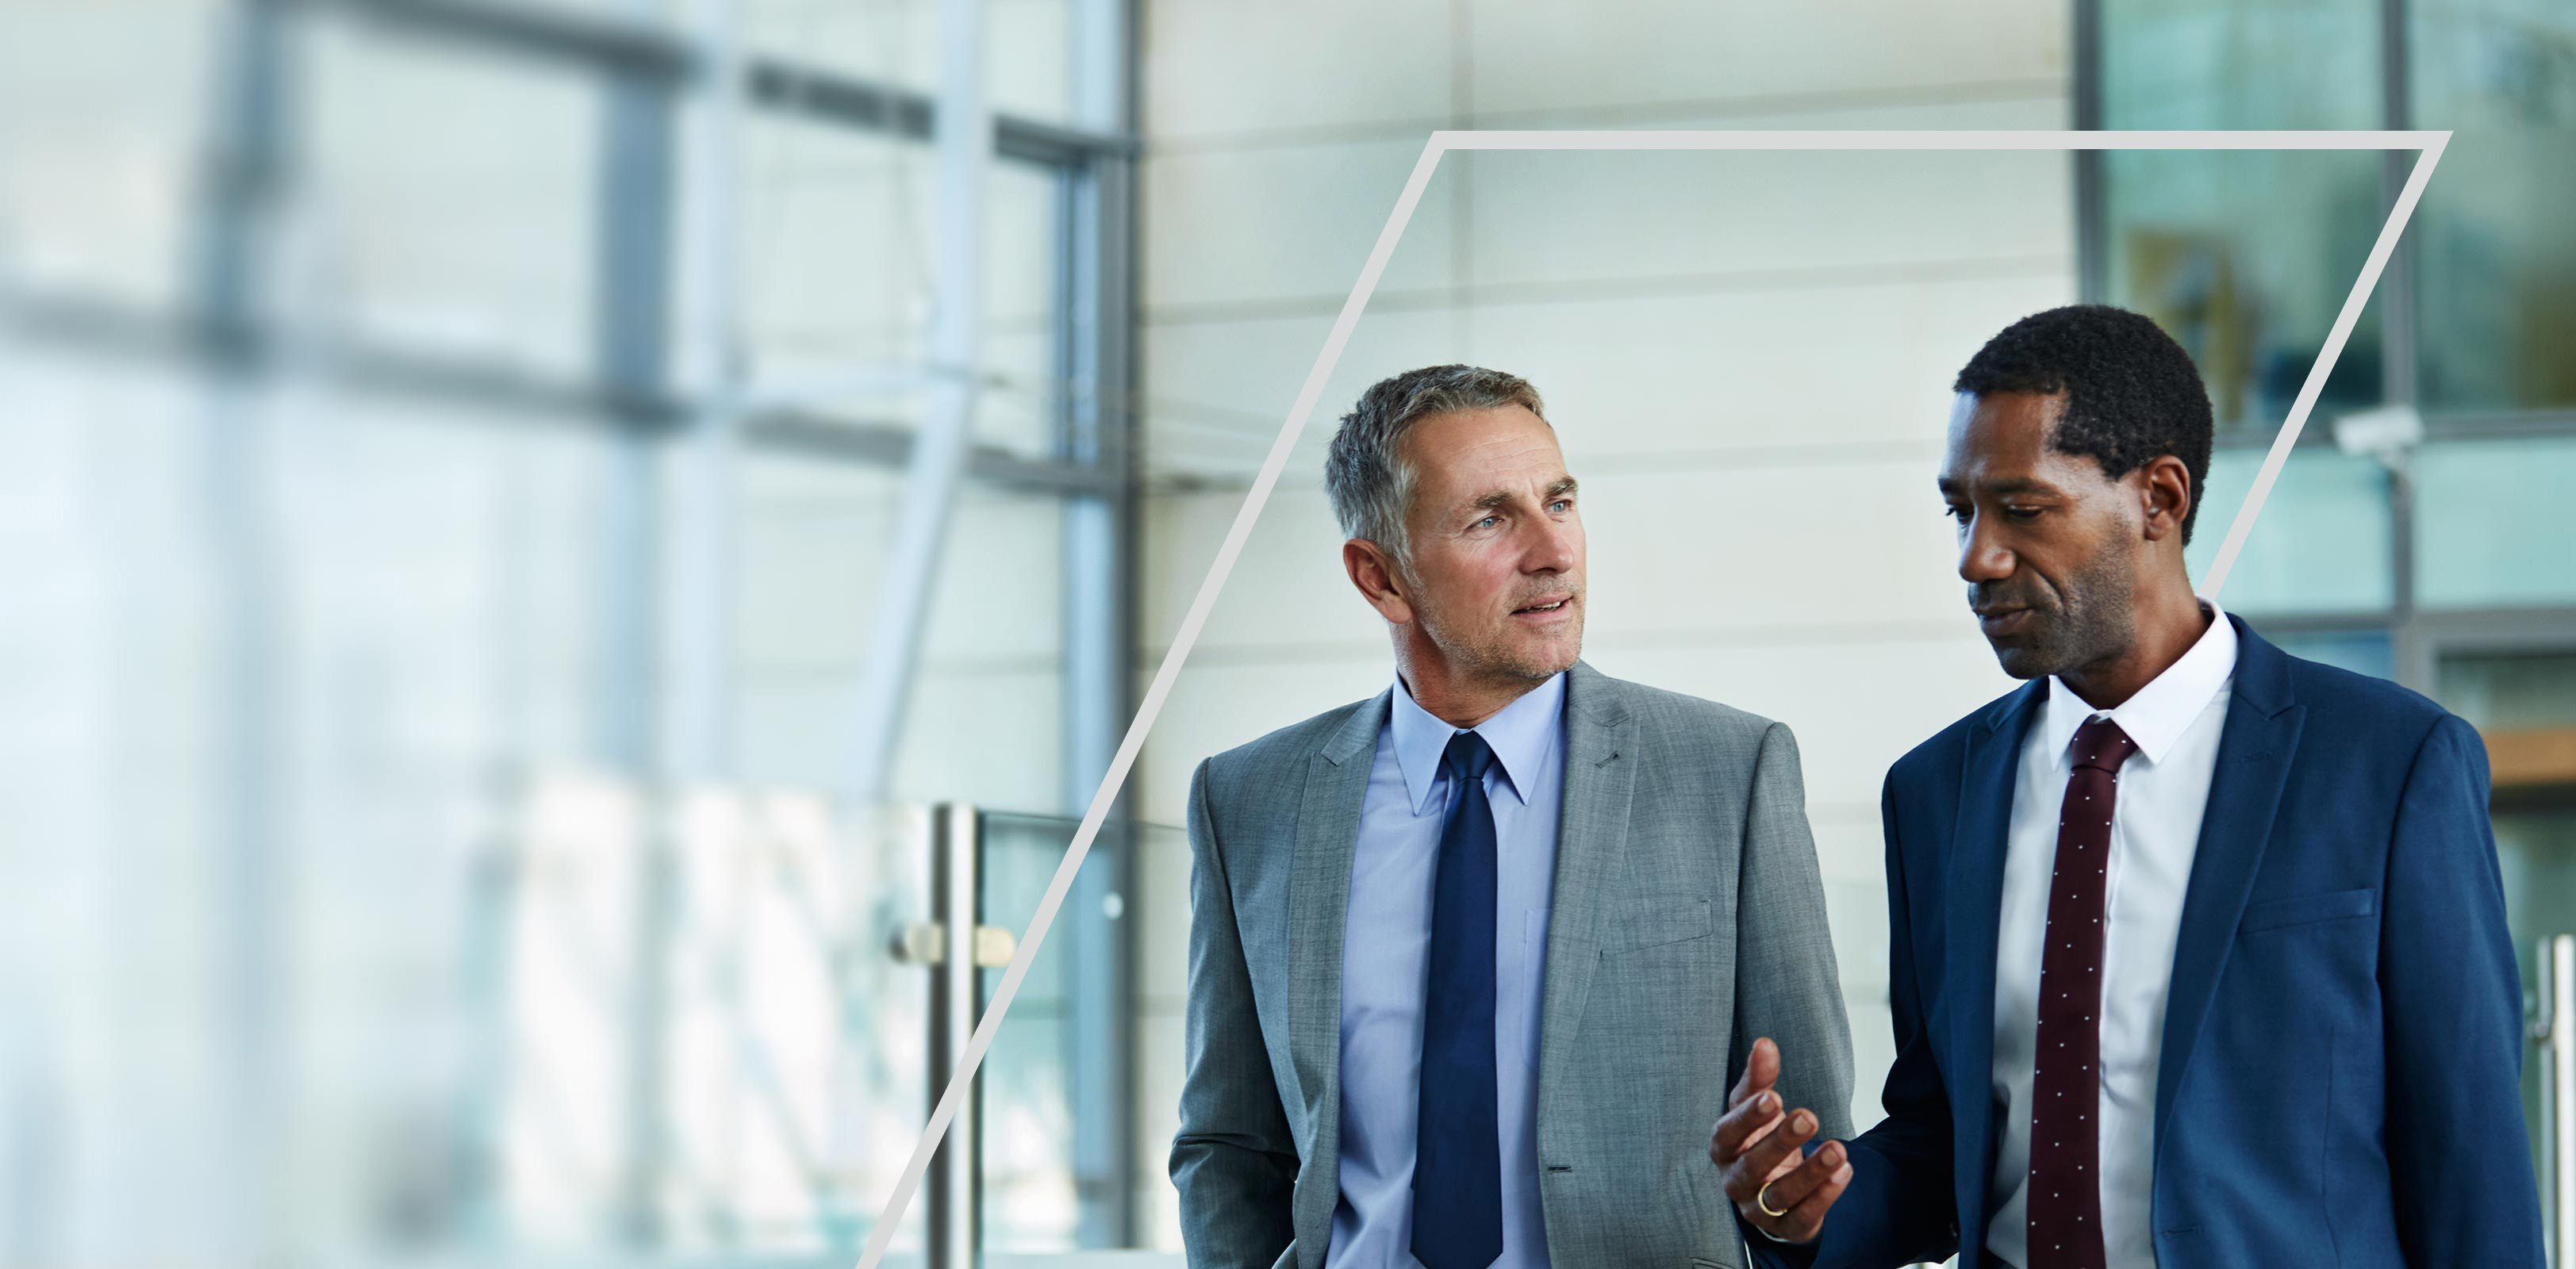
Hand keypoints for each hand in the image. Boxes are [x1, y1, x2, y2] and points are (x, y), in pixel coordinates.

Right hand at [1709, 1036, 1851, 1243]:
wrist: (1771, 1183)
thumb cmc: (1758, 1137)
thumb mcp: (1757, 1107)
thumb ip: (1759, 1078)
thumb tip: (1765, 1043)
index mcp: (1723, 1147)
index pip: (1727, 1133)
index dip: (1748, 1118)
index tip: (1773, 1097)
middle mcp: (1734, 1180)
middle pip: (1752, 1166)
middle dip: (1780, 1142)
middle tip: (1808, 1117)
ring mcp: (1757, 1208)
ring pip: (1778, 1196)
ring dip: (1809, 1173)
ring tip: (1838, 1150)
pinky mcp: (1784, 1228)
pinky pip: (1802, 1218)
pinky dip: (1824, 1197)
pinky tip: (1845, 1172)